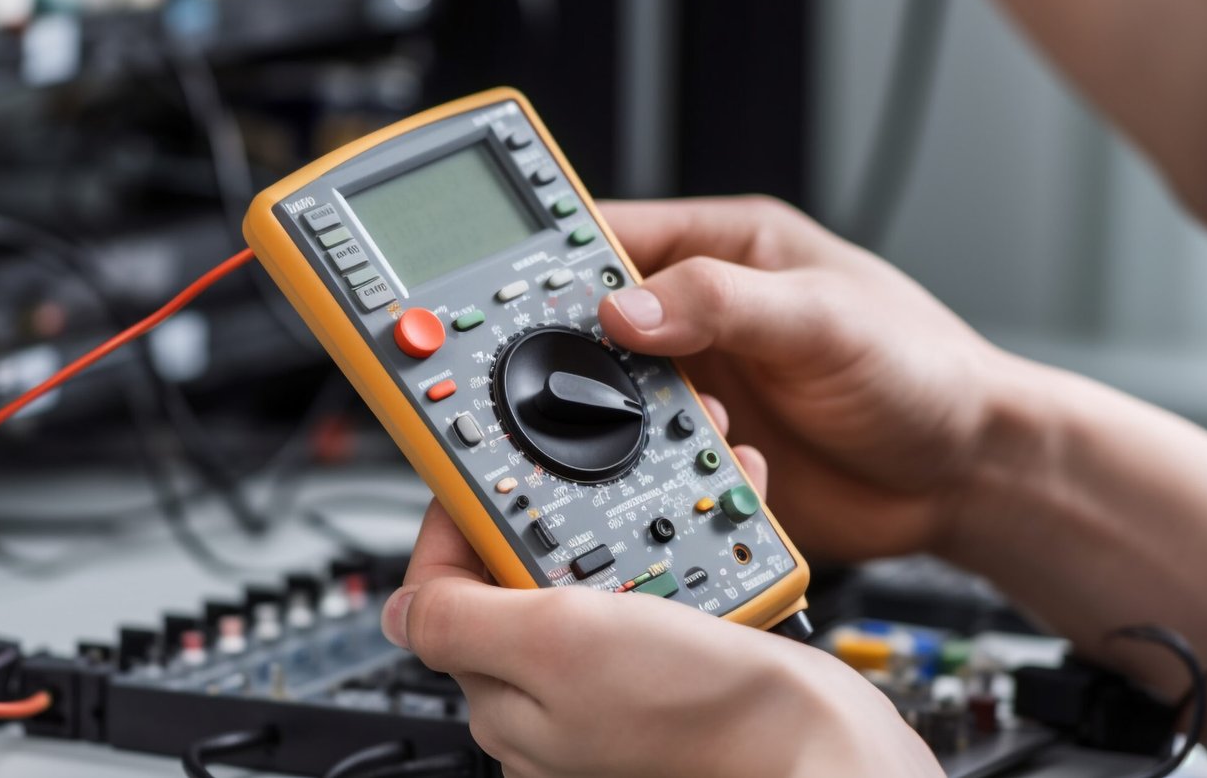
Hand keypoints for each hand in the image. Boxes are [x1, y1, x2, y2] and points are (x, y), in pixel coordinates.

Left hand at [384, 500, 942, 777]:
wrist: (817, 740)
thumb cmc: (698, 712)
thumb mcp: (556, 644)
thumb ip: (460, 619)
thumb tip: (389, 610)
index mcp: (506, 691)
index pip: (443, 588)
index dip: (459, 517)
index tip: (483, 465)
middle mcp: (552, 691)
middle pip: (518, 571)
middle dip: (552, 508)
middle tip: (586, 466)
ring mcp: (611, 678)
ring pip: (592, 569)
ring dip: (620, 516)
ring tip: (658, 486)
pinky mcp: (669, 664)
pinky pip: (653, 586)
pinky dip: (674, 548)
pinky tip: (702, 529)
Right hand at [597, 196, 1039, 559]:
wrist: (969, 477)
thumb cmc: (923, 370)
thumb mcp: (823, 319)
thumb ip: (721, 304)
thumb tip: (623, 311)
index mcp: (726, 250)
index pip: (612, 237)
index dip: (557, 262)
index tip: (510, 294)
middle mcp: (703, 318)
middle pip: (596, 325)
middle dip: (577, 355)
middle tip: (562, 380)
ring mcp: (701, 387)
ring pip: (611, 401)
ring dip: (620, 423)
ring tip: (659, 430)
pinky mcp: (707, 453)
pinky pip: (646, 463)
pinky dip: (652, 474)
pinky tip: (696, 471)